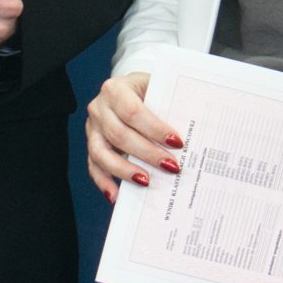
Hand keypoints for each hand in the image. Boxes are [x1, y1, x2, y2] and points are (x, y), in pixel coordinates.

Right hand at [84, 72, 182, 201]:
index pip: (133, 111)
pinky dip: (104, 182)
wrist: (130, 88)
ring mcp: (93, 127)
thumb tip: (189, 132)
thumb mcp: (157, 88)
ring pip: (101, 153)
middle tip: (171, 166)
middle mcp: (99, 107)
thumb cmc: (147, 90)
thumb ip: (168, 105)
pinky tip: (117, 195)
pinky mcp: (92, 144)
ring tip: (146, 182)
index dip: (154, 128)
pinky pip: (94, 166)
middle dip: (147, 153)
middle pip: (119, 134)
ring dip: (125, 170)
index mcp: (116, 89)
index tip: (177, 142)